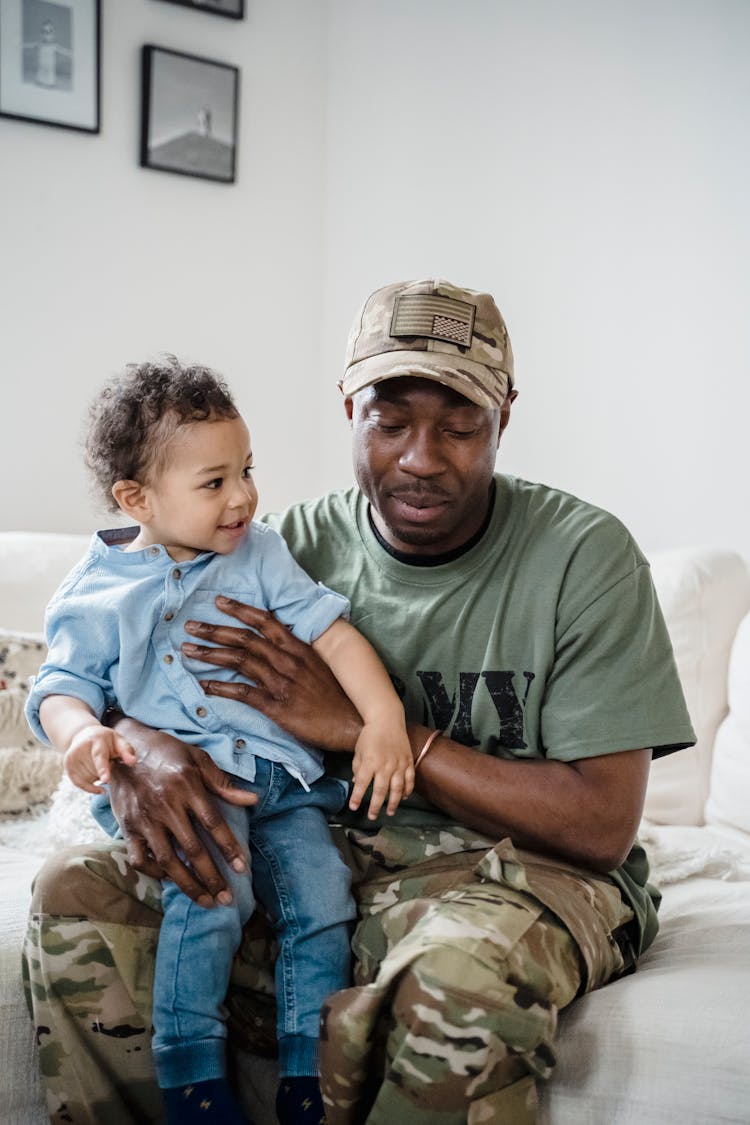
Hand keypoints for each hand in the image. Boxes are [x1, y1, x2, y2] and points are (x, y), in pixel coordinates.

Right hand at [64, 723, 136, 793]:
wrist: (83, 734)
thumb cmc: (106, 740)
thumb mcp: (118, 741)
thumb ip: (127, 751)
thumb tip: (133, 761)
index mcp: (96, 739)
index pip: (100, 756)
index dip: (103, 768)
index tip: (105, 779)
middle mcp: (80, 747)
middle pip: (96, 771)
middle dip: (106, 770)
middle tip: (108, 760)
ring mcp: (71, 756)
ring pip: (89, 778)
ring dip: (97, 777)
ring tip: (98, 764)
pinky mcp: (66, 765)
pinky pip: (79, 784)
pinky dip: (90, 787)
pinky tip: (99, 787)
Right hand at [107, 720, 257, 906]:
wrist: (123, 747)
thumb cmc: (166, 752)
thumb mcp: (197, 759)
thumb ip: (223, 783)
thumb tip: (253, 800)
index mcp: (186, 786)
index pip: (213, 823)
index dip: (229, 847)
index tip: (242, 868)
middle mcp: (165, 805)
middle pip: (192, 848)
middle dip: (211, 876)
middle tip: (227, 898)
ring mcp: (144, 818)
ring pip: (167, 860)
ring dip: (188, 883)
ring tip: (205, 900)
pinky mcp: (127, 827)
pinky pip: (140, 859)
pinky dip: (155, 873)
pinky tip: (171, 879)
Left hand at [182, 597, 362, 750]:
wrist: (350, 723)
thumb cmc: (335, 696)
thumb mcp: (318, 665)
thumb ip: (296, 653)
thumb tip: (277, 643)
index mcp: (298, 648)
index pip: (264, 621)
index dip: (239, 609)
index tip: (218, 601)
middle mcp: (287, 660)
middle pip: (244, 638)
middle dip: (214, 630)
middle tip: (190, 625)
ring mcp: (281, 682)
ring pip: (239, 661)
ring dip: (210, 655)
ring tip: (187, 651)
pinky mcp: (276, 706)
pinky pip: (242, 692)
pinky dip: (220, 688)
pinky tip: (204, 686)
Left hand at [349, 722, 414, 818]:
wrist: (387, 720)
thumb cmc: (370, 735)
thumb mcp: (358, 750)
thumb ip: (357, 767)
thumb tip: (356, 782)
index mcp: (370, 762)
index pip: (361, 784)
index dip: (357, 797)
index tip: (353, 807)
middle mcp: (385, 765)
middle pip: (380, 791)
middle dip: (375, 806)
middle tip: (372, 816)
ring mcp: (398, 764)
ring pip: (397, 789)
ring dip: (393, 803)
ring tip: (390, 812)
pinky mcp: (408, 761)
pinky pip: (410, 780)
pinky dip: (408, 790)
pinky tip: (403, 797)